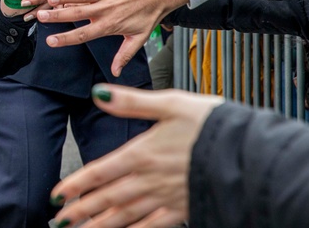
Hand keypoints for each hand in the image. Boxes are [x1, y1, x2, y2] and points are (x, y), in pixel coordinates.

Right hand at [37, 0, 187, 76]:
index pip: (84, 34)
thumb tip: (115, 73)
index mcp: (110, 25)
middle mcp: (105, 9)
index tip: (50, 41)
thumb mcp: (138, 39)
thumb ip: (124, 55)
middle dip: (58, 16)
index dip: (66, 39)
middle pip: (77, 14)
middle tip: (40, 17)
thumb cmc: (149, 16)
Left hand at [50, 86, 222, 227]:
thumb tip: (99, 94)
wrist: (250, 152)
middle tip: (61, 219)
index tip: (58, 195)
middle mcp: (150, 179)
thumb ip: (131, 102)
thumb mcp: (169, 103)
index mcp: (143, 153)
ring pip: (126, 215)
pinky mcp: (183, 208)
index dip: (77, 184)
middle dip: (82, 210)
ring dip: (101, 223)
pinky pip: (153, 225)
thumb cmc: (213, 126)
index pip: (100, 171)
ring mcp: (166, 197)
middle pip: (108, 198)